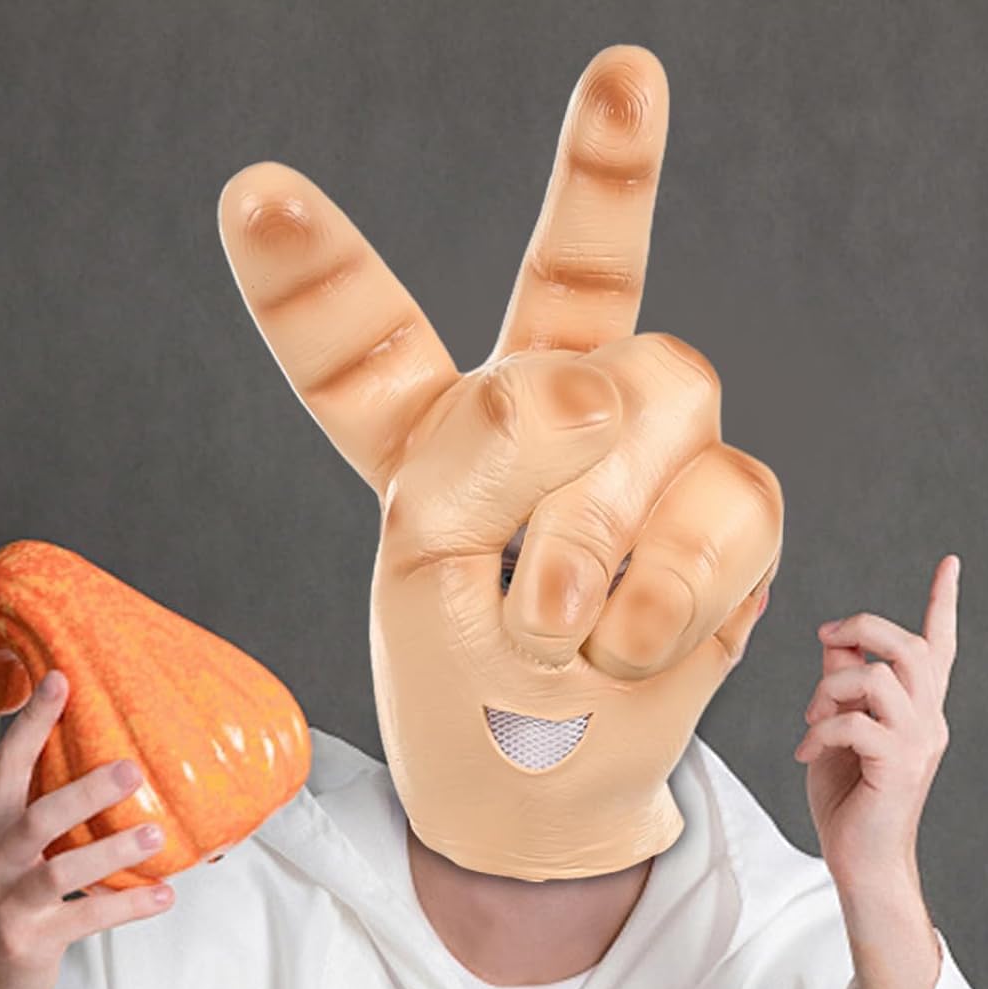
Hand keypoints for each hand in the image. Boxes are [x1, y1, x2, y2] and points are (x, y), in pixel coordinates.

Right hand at [0, 668, 173, 988]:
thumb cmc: (3, 903)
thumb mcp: (7, 850)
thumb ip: (42, 810)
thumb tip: (109, 762)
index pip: (7, 765)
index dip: (33, 722)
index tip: (60, 680)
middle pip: (38, 816)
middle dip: (85, 791)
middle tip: (132, 769)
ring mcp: (7, 901)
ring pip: (60, 869)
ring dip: (112, 850)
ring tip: (156, 833)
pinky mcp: (29, 939)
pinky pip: (87, 917)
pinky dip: (129, 905)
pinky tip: (164, 894)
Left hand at [215, 45, 783, 877]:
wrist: (547, 797)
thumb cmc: (464, 691)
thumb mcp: (426, 572)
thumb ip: (483, 452)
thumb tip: (604, 392)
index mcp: (427, 428)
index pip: (373, 332)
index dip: (320, 266)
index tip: (256, 191)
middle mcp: (547, 408)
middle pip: (590, 274)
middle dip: (602, 212)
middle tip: (585, 274)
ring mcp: (645, 450)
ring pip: (666, 388)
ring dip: (600, 529)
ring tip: (560, 626)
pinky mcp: (727, 508)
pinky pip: (732, 495)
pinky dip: (673, 587)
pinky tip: (631, 640)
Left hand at [795, 555, 958, 894]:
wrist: (861, 863)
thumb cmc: (848, 799)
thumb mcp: (838, 730)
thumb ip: (841, 686)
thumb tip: (833, 641)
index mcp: (920, 710)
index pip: (939, 647)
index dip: (943, 603)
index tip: (950, 562)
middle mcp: (929, 721)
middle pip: (912, 646)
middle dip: (865, 626)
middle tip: (826, 636)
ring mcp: (919, 744)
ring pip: (881, 677)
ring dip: (834, 686)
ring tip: (812, 715)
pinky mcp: (899, 767)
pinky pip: (856, 723)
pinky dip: (821, 730)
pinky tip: (806, 753)